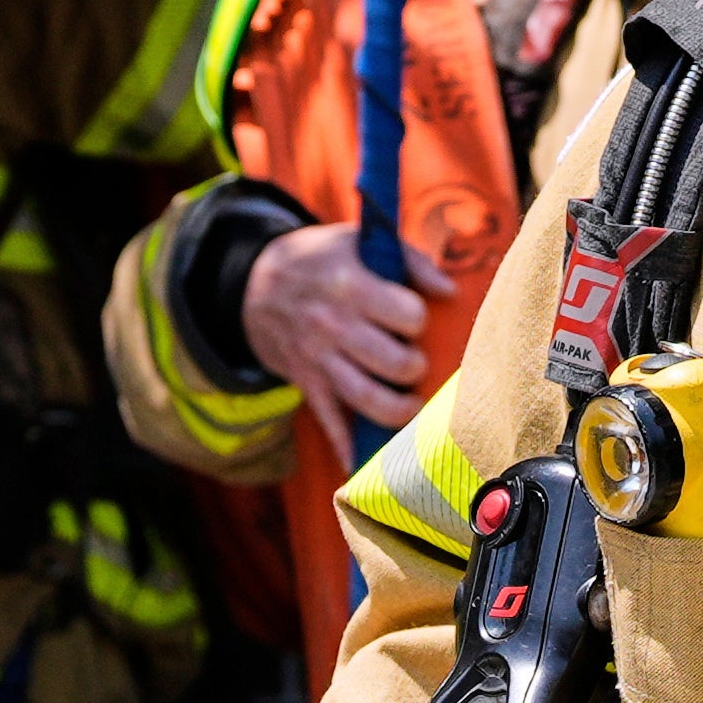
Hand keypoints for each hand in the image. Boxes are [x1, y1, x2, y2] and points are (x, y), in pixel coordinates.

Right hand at [239, 219, 438, 431]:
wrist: (252, 284)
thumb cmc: (319, 260)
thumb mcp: (357, 241)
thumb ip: (410, 260)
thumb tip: (450, 291)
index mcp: (351, 284)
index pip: (409, 316)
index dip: (417, 320)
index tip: (410, 319)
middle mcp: (334, 325)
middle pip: (397, 364)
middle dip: (415, 366)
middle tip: (411, 361)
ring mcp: (319, 359)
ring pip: (370, 400)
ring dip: (400, 409)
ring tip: (410, 402)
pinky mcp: (307, 384)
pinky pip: (330, 422)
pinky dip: (348, 447)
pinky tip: (365, 461)